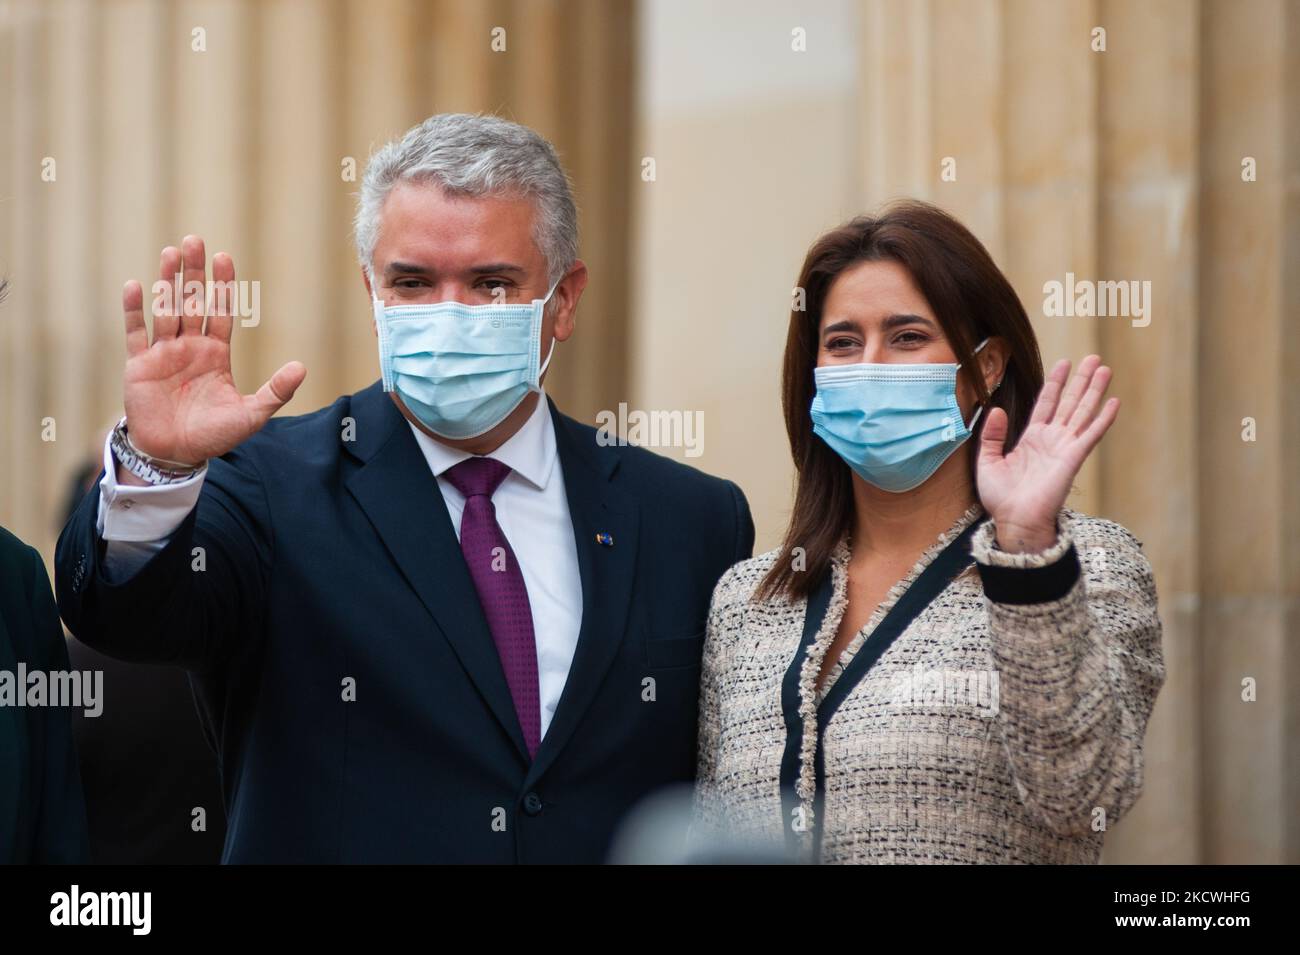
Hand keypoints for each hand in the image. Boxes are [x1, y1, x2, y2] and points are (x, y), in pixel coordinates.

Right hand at [120, 236, 305, 467]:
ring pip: (165, 310)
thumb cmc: (214, 435)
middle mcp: (189, 347)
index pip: (221, 312)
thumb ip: (276, 391)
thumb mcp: (251, 414)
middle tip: (195, 241)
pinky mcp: (139, 365)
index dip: (223, 287)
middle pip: (192, 302)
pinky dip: (135, 310)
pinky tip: (137, 286)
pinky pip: (136, 333)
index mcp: (216, 354)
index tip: (224, 258)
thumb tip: (302, 367)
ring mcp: (163, 353)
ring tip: (171, 253)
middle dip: (194, 273)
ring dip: (167, 283)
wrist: (175, 455)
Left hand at [976, 355, 1117, 552]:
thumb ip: (992, 435)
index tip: (1064, 363)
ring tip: (1104, 369)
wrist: (1013, 521)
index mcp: (1032, 438)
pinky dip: (1103, 418)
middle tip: (1093, 358)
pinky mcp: (1073, 458)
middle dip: (1081, 380)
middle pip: (1069, 402)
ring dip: (1094, 391)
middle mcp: (1051, 439)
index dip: (1056, 383)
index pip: (1046, 403)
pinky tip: (1113, 402)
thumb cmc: (1001, 498)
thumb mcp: (988, 461)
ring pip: (1082, 412)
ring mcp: (1064, 448)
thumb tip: (997, 410)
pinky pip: (1091, 435)